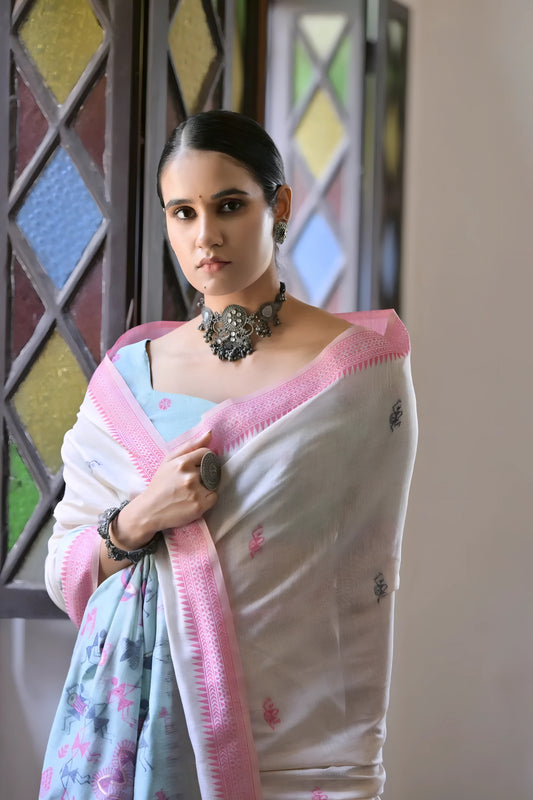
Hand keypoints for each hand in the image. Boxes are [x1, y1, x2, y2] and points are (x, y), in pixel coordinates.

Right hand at [113, 430, 217, 549]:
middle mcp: (189, 476)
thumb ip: (190, 445)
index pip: (206, 454)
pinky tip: (194, 500)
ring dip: (206, 486)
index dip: (204, 460)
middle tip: (191, 482)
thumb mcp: (169, 460)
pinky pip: (214, 497)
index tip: (198, 466)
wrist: (149, 511)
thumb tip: (210, 433)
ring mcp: (195, 492)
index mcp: (181, 463)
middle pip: (210, 469)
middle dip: (204, 473)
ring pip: (213, 483)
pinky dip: (207, 499)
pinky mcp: (199, 506)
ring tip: (191, 491)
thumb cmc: (160, 484)